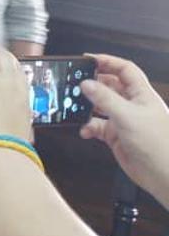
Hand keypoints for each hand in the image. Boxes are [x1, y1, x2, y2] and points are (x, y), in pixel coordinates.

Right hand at [80, 54, 168, 205]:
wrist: (163, 175)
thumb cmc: (157, 144)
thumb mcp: (127, 116)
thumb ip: (104, 99)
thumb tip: (86, 84)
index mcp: (141, 94)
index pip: (125, 69)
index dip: (108, 61)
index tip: (88, 60)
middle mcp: (133, 105)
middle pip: (110, 86)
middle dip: (93, 84)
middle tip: (76, 83)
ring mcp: (124, 120)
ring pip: (101, 106)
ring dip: (87, 107)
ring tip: (75, 106)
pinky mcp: (116, 136)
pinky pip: (97, 125)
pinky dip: (88, 127)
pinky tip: (85, 130)